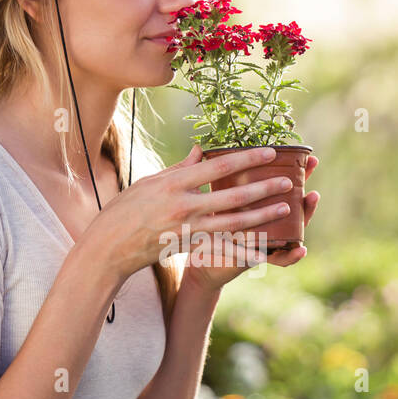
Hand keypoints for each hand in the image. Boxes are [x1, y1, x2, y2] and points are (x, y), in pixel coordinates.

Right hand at [80, 143, 299, 289]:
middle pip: (232, 196)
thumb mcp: (150, 182)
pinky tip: (264, 246)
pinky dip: (244, 247)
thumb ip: (180, 169)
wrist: (109, 248)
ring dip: (262, 216)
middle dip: (263, 188)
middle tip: (288, 182)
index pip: (218, 166)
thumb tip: (200, 150)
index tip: (270, 152)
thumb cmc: (125, 211)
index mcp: (174, 184)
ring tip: (284, 208)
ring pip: (234, 222)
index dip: (247, 158)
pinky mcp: (189, 247)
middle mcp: (184, 206)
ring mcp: (188, 229)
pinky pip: (223, 246)